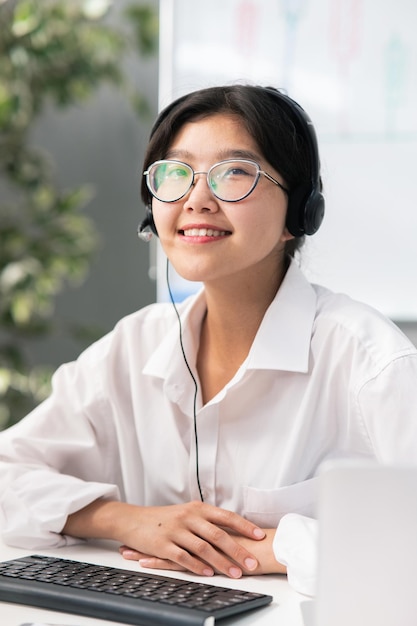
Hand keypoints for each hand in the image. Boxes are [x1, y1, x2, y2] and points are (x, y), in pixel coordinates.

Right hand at [119, 518, 285, 576]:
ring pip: (203, 547)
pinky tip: (208, 574)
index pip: (225, 516)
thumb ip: (206, 520)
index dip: (244, 526)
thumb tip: (233, 531)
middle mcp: (188, 517)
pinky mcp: (163, 545)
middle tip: (252, 562)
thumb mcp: (186, 513)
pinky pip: (183, 557)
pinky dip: (197, 566)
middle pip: (218, 534)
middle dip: (238, 550)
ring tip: (235, 573)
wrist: (133, 520)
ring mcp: (176, 530)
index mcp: (197, 508)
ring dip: (221, 562)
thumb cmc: (164, 518)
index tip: (260, 536)